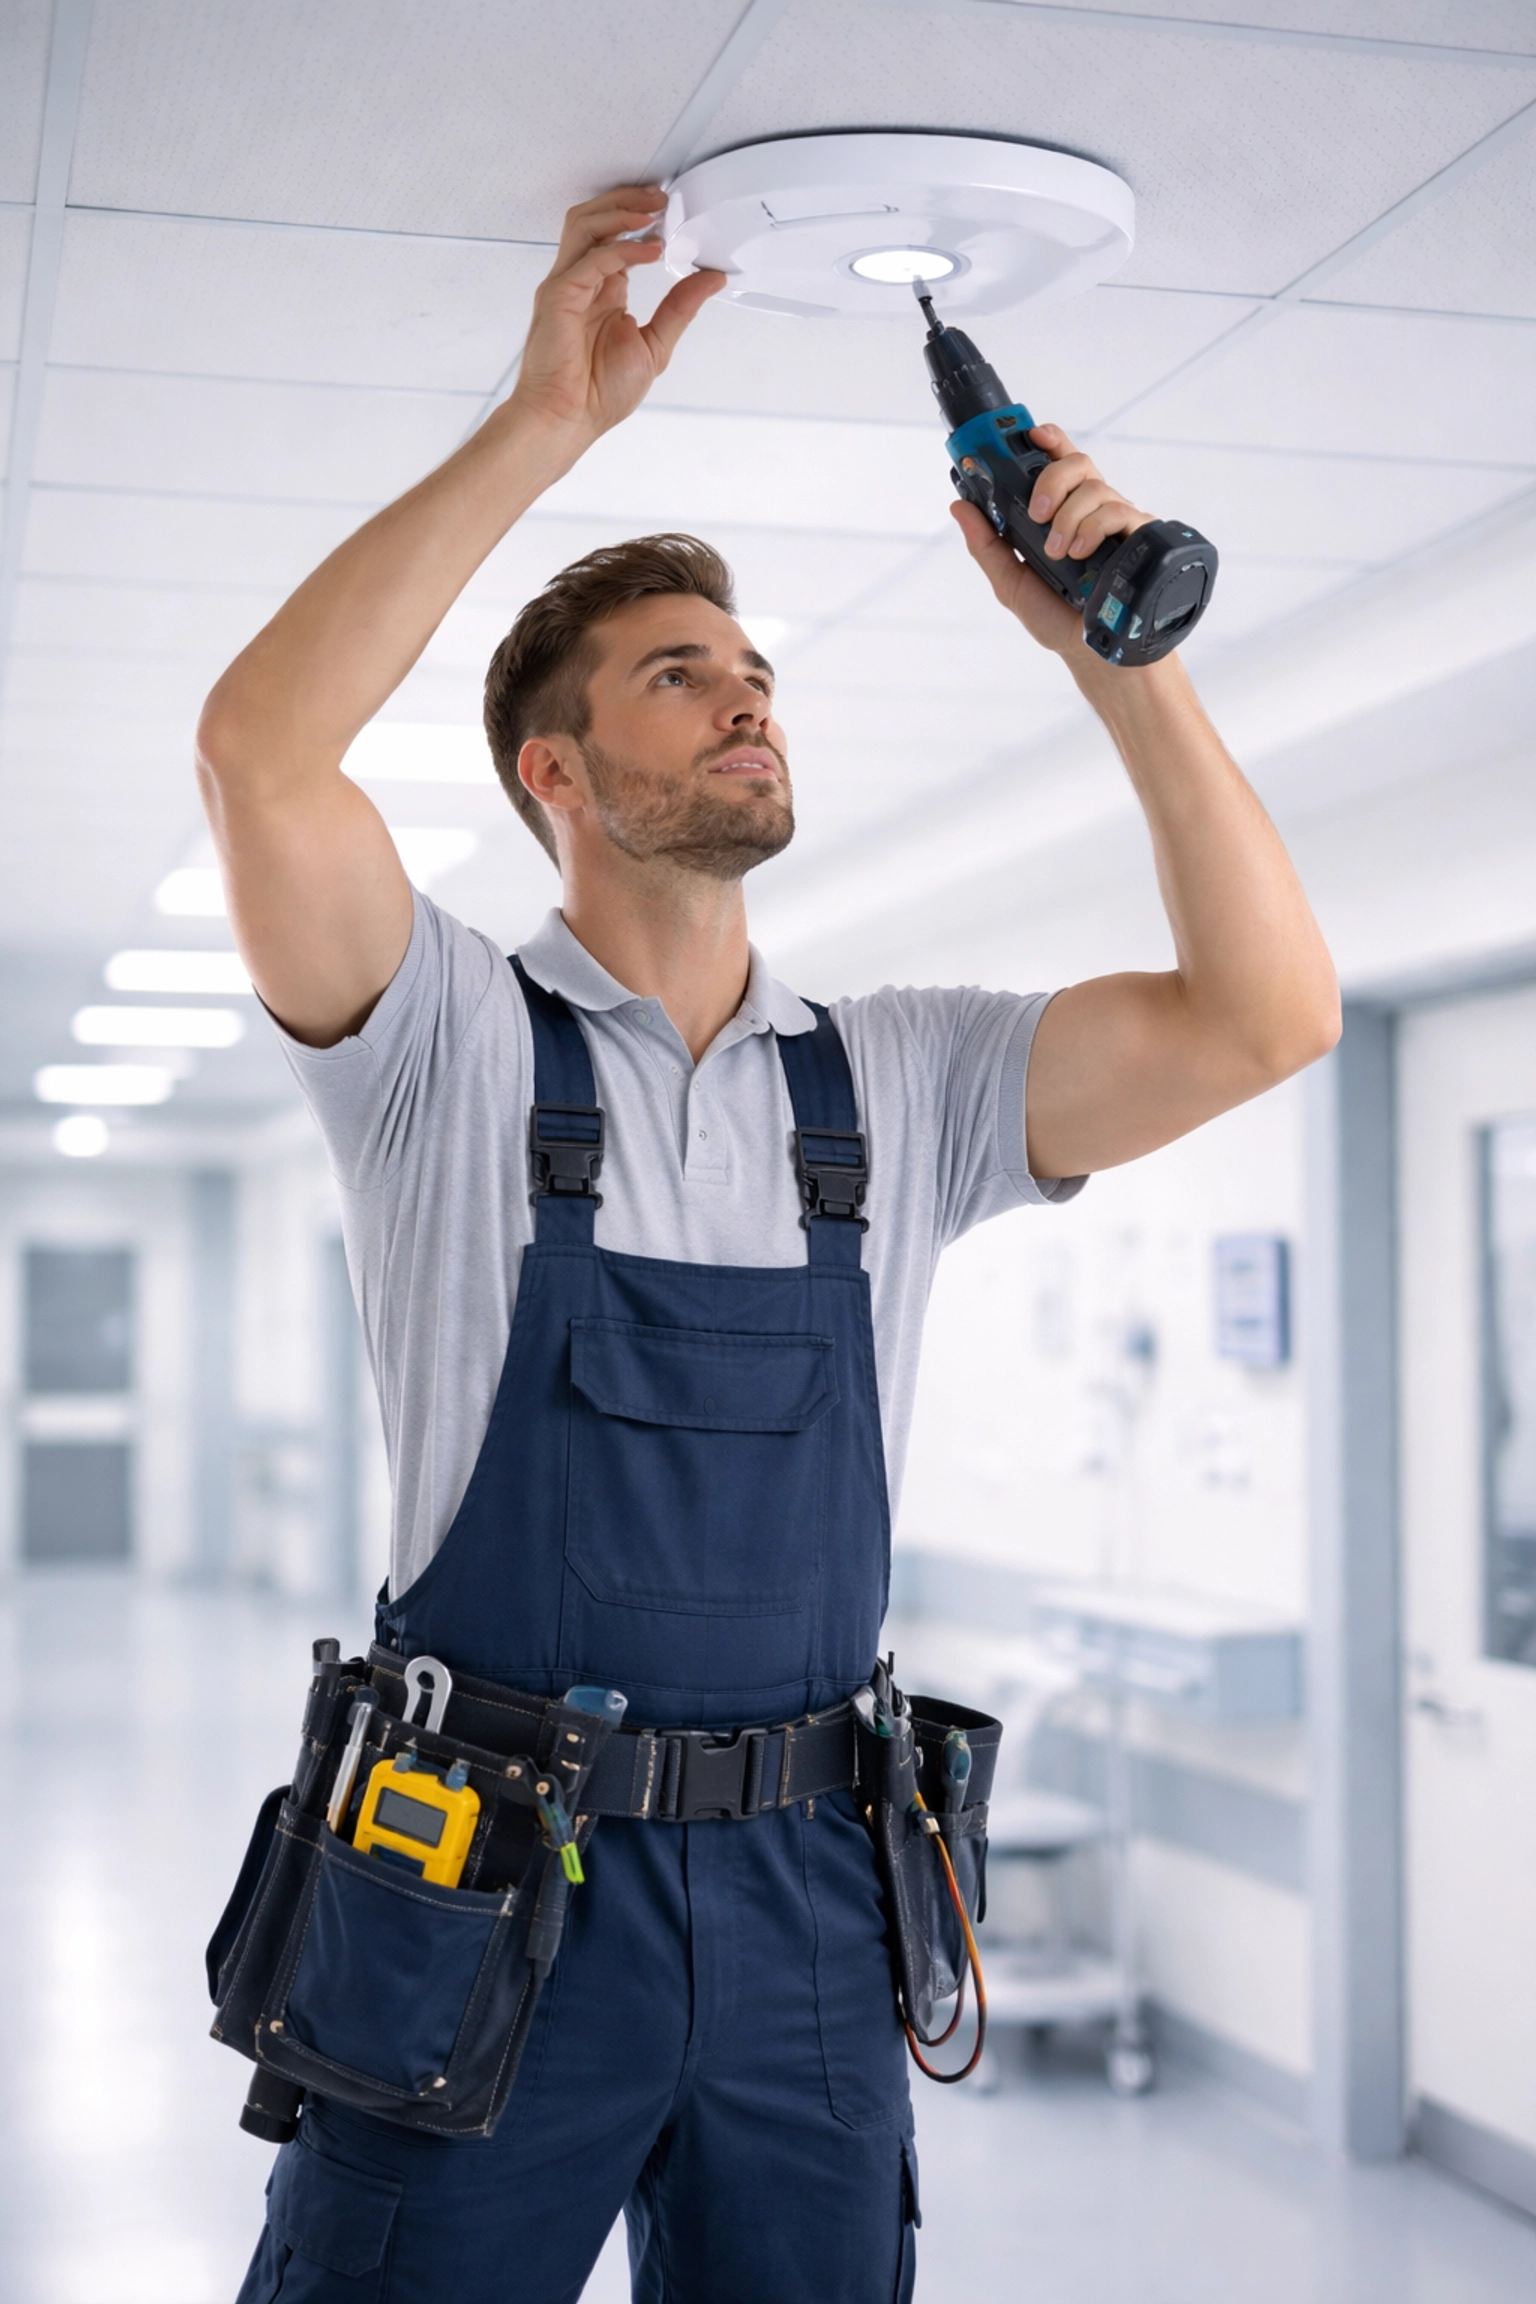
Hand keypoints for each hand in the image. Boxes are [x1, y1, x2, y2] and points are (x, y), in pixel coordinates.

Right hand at [508, 187, 723, 451]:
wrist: (567, 421)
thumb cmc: (598, 395)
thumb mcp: (655, 345)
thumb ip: (680, 308)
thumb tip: (711, 278)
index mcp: (601, 291)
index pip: (616, 236)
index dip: (641, 219)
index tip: (672, 213)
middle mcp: (581, 282)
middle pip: (595, 218)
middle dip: (628, 200)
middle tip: (663, 197)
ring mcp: (566, 285)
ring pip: (585, 223)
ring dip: (620, 210)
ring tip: (653, 210)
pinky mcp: (559, 295)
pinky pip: (592, 257)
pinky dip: (623, 247)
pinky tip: (650, 250)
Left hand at [952, 424, 1150, 660]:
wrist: (1089, 652)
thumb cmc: (1055, 617)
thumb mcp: (1011, 581)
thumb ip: (986, 544)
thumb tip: (959, 505)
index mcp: (1063, 512)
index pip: (1059, 461)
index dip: (1048, 440)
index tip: (1030, 435)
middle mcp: (1091, 511)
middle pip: (1078, 463)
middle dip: (1052, 480)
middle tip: (1036, 514)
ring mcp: (1116, 522)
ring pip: (1095, 487)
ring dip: (1068, 517)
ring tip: (1058, 553)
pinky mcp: (1139, 537)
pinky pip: (1118, 511)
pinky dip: (1092, 528)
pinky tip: (1079, 554)